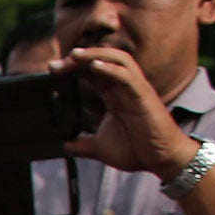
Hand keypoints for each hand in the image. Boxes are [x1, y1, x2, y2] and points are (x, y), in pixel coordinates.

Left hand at [59, 49, 199, 179]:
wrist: (160, 159)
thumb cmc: (137, 149)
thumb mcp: (100, 147)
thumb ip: (83, 144)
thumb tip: (65, 146)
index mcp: (114, 95)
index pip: (93, 72)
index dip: (74, 67)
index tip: (53, 69)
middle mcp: (124, 88)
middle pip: (103, 60)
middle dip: (80, 57)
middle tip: (56, 64)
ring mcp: (135, 90)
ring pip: (118, 60)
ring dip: (95, 55)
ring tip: (75, 56)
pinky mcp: (143, 97)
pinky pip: (127, 76)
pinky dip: (111, 69)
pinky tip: (95, 66)